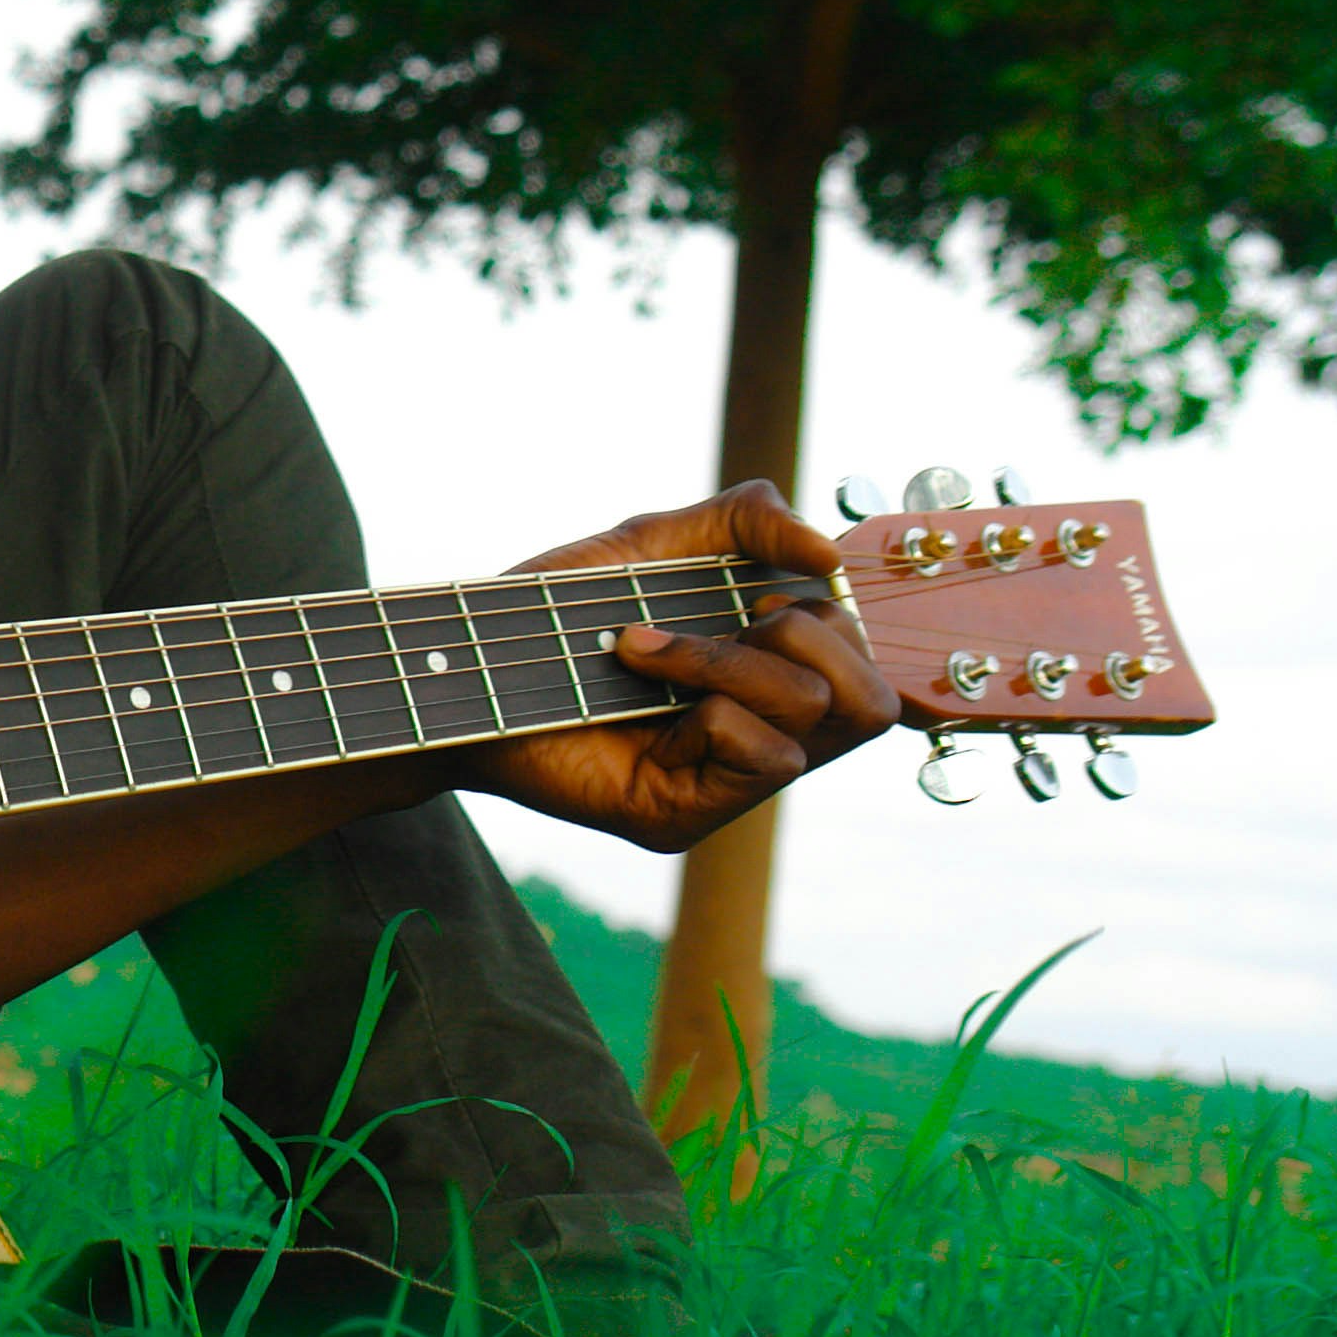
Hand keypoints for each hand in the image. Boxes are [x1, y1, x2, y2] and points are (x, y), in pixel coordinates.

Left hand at [458, 480, 899, 850]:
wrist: (463, 661)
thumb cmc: (555, 610)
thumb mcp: (654, 541)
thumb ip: (743, 521)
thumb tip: (828, 551)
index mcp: (765, 682)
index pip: (868, 662)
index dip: (831, 614)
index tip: (746, 592)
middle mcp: (759, 740)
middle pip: (873, 702)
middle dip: (807, 637)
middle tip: (724, 619)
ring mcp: (723, 786)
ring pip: (815, 716)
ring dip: (728, 658)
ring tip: (641, 643)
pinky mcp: (684, 815)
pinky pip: (764, 755)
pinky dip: (708, 702)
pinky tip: (637, 683)